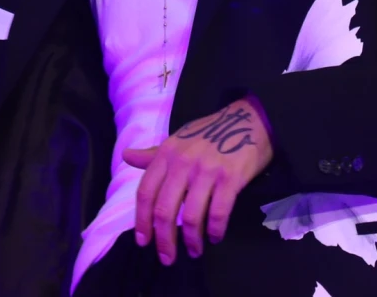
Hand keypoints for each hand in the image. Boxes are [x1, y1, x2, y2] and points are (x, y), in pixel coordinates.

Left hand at [122, 96, 273, 264]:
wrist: (250, 119)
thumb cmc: (210, 133)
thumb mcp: (178, 140)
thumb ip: (153, 155)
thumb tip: (126, 156)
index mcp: (167, 153)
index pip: (146, 192)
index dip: (141, 220)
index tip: (143, 241)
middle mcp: (183, 162)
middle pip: (164, 209)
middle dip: (164, 239)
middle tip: (167, 258)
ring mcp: (207, 170)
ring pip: (191, 216)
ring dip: (192, 240)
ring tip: (194, 251)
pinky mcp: (230, 178)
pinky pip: (218, 213)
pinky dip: (215, 230)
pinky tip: (215, 237)